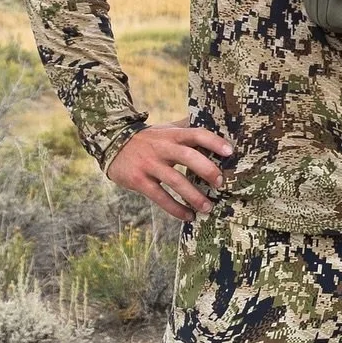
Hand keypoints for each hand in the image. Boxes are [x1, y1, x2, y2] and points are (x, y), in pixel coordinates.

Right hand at [106, 123, 233, 221]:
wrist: (111, 144)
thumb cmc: (148, 139)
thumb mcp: (165, 130)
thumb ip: (186, 129)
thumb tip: (216, 126)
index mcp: (172, 135)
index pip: (196, 134)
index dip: (214, 142)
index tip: (230, 152)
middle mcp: (162, 148)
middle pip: (189, 156)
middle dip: (207, 170)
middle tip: (221, 183)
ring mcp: (149, 164)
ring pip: (175, 181)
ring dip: (194, 196)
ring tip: (208, 208)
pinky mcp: (139, 180)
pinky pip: (160, 197)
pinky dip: (176, 209)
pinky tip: (188, 216)